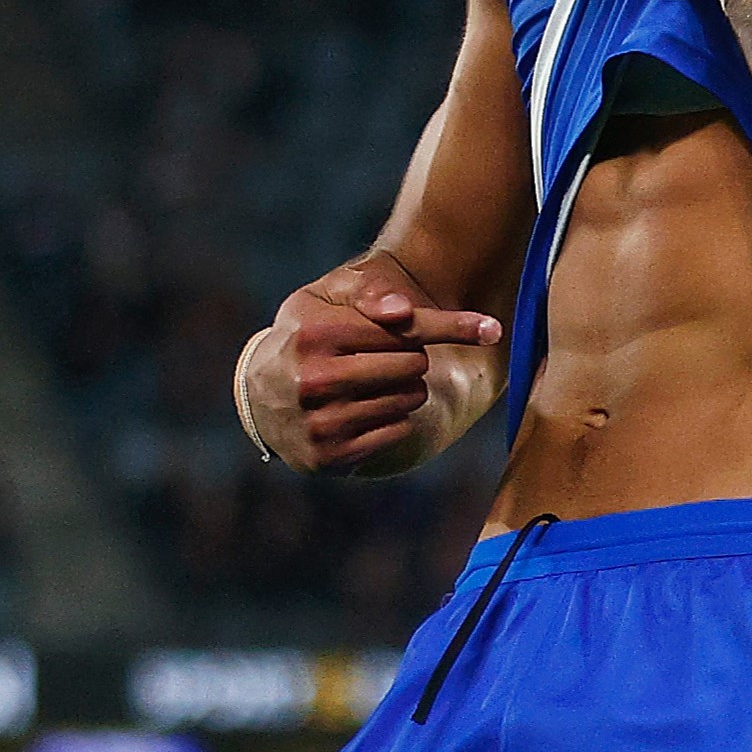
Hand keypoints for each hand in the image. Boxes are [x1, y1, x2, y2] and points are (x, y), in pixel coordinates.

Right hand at [234, 260, 502, 474]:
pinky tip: (371, 410)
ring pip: (407, 401)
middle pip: (411, 366)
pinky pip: (396, 432)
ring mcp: (320, 422)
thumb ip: (371, 295)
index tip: (492, 327)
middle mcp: (314, 380)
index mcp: (315, 335)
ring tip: (377, 383)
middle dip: (412, 359)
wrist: (259, 394)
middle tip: (391, 358)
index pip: (404, 330)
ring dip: (406, 390)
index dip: (449, 325)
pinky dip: (396, 420)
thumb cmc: (307, 335)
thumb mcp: (328, 299)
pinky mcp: (327, 456)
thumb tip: (403, 314)